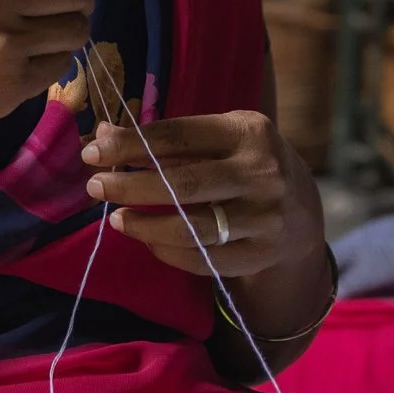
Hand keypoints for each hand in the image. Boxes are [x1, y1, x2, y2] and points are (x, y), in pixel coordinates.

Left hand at [84, 110, 317, 280]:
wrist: (301, 209)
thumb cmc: (243, 163)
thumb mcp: (216, 138)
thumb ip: (164, 138)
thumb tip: (102, 135)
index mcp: (249, 132)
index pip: (179, 136)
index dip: (131, 145)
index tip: (92, 152)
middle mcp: (263, 173)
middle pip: (184, 184)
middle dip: (130, 186)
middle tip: (95, 187)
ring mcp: (266, 218)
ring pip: (192, 228)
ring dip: (145, 225)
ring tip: (116, 218)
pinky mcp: (262, 254)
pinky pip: (203, 259)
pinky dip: (168, 252)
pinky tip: (147, 240)